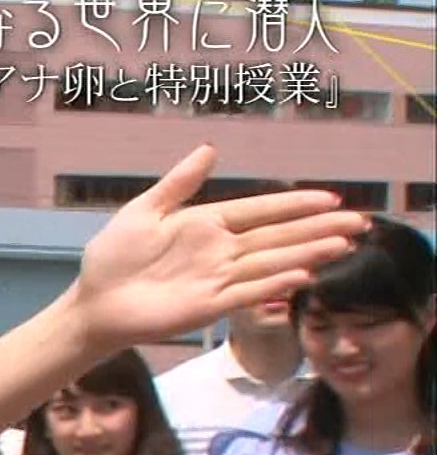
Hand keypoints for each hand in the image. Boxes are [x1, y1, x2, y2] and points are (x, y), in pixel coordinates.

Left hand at [69, 146, 365, 352]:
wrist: (94, 302)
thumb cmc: (113, 257)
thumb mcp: (144, 211)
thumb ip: (179, 184)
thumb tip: (210, 148)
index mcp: (206, 224)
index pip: (261, 211)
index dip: (294, 205)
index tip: (331, 198)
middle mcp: (220, 251)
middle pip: (278, 238)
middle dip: (318, 229)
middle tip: (359, 222)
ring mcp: (217, 279)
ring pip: (272, 263)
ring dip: (307, 254)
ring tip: (343, 244)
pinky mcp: (208, 306)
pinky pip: (247, 293)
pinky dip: (273, 285)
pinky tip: (302, 276)